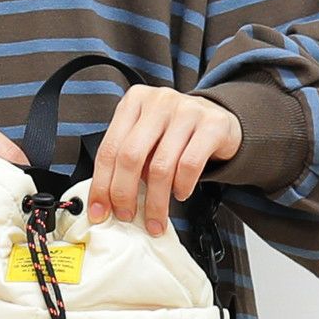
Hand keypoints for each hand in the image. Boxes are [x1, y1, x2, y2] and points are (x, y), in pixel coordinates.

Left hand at [87, 85, 241, 235]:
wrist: (218, 120)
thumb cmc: (174, 134)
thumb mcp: (146, 137)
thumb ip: (126, 159)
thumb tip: (108, 201)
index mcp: (134, 102)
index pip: (109, 149)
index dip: (101, 185)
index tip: (100, 211)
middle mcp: (158, 102)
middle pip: (131, 157)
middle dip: (124, 194)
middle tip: (127, 216)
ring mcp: (187, 110)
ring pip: (160, 166)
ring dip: (155, 201)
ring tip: (155, 217)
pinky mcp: (212, 125)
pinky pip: (190, 165)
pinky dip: (182, 187)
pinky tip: (180, 194)